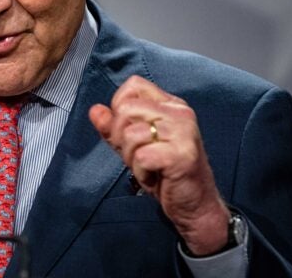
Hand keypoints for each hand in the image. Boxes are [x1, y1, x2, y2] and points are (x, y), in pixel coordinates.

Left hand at [88, 76, 229, 254]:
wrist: (195, 205)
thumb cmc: (167, 174)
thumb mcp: (135, 146)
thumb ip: (114, 127)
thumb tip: (95, 111)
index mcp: (171, 105)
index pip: (134, 85)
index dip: (119, 107)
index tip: (128, 130)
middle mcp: (180, 113)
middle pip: (126, 108)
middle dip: (121, 137)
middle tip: (138, 155)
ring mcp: (183, 133)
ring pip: (131, 134)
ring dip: (132, 158)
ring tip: (149, 167)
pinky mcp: (181, 155)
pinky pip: (141, 157)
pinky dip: (141, 173)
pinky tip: (155, 177)